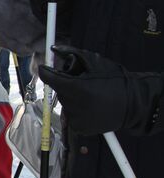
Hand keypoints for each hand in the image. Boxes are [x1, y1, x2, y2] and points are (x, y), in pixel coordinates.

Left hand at [38, 45, 162, 135]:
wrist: (133, 104)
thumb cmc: (115, 81)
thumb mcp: (96, 62)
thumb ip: (72, 53)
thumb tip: (54, 49)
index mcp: (77, 88)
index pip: (51, 79)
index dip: (46, 72)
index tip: (44, 68)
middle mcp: (74, 106)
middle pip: (60, 91)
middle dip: (66, 84)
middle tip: (82, 82)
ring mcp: (77, 119)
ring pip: (65, 104)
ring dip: (72, 98)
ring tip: (89, 95)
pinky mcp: (80, 128)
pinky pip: (71, 116)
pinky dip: (77, 110)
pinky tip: (90, 106)